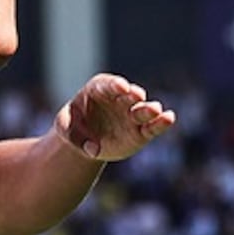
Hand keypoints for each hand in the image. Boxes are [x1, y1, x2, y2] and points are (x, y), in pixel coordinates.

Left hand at [54, 73, 175, 161]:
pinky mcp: (141, 132)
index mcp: (98, 89)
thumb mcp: (64, 129)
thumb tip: (93, 150)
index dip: (115, 85)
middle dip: (133, 94)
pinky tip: (169, 118)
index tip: (121, 87)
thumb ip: (72, 136)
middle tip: (137, 96)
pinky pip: (153, 127)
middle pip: (129, 95)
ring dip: (149, 109)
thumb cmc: (72, 127)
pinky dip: (161, 123)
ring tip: (154, 110)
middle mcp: (119, 99)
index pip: (108, 84)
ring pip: (143, 109)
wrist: (84, 140)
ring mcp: (131, 114)